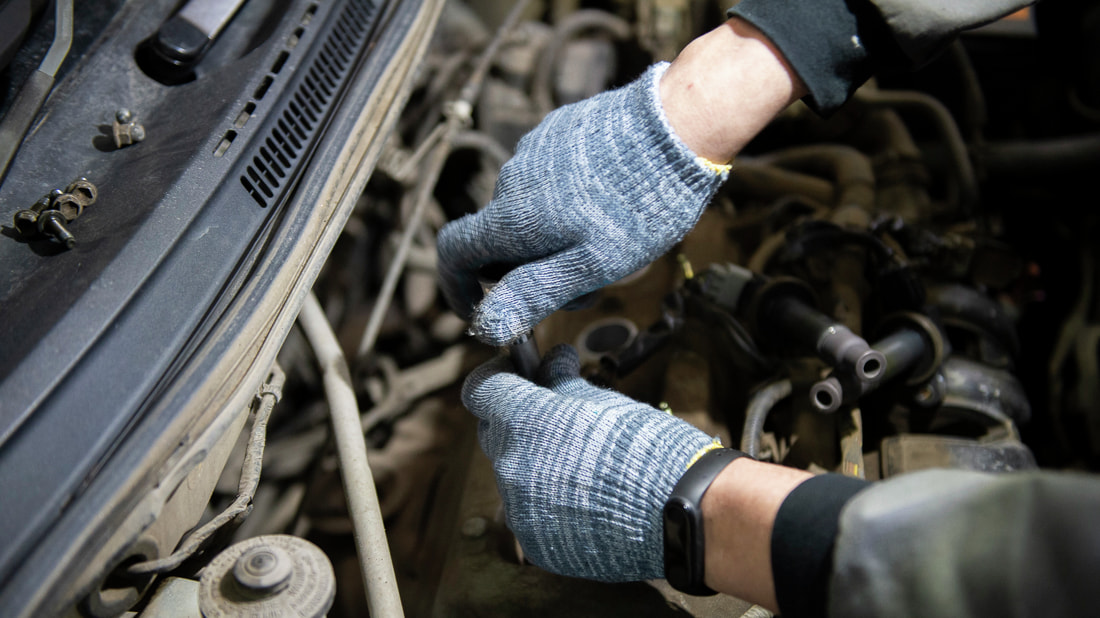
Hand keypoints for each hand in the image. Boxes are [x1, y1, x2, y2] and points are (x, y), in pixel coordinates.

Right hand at [437, 62, 728, 345]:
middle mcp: (511, 179)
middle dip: (528, 266)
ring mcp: (535, 149)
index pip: (453, 252)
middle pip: (497, 236)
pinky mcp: (559, 130)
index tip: (482, 308)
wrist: (680, 123)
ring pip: (526, 208)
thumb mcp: (591, 265)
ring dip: (551, 233)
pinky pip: (547, 177)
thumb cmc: (639, 204)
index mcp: (511, 217)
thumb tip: (486, 327)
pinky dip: (566, 200)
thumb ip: (534, 294)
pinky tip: (611, 201)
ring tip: (609, 238)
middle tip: (586, 282)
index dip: (458, 287)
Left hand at [461, 344, 720, 580]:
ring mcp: (522, 512)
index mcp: (524, 423)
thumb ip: (564, 382)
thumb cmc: (648, 450)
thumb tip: (552, 362)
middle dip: (518, 420)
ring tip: (580, 463)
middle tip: (555, 415)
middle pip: (495, 434)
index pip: (482, 390)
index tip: (515, 374)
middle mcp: (511, 468)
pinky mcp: (538, 545)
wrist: (682, 513)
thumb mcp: (605, 401)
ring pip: (514, 477)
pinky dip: (549, 502)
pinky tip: (585, 497)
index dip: (497, 377)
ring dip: (535, 464)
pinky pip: (531, 514)